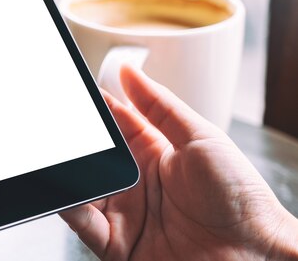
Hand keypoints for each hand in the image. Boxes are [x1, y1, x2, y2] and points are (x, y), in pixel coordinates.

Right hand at [61, 65, 297, 260]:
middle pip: (93, 154)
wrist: (254, 257)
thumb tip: (129, 71)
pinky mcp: (117, 243)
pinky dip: (70, 208)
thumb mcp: (200, 138)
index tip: (77, 91)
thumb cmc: (241, 199)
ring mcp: (124, 212)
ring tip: (59, 156)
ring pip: (82, 187)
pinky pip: (84, 224)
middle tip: (64, 125)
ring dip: (68, 172)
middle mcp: (134, 181)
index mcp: (154, 152)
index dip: (96, 107)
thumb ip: (160, 105)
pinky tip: (68, 193)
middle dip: (76, 139)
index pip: (116, 121)